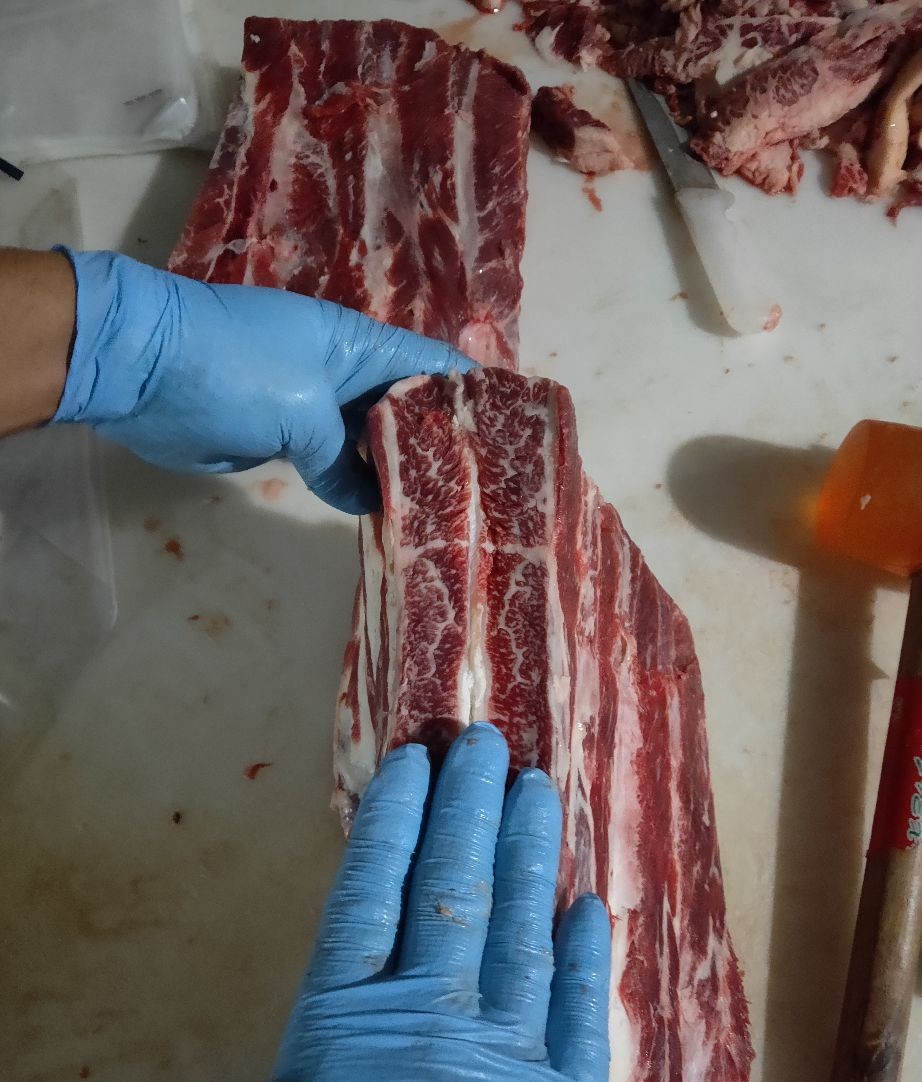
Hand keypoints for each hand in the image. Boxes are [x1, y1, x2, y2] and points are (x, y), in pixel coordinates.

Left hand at [52, 249, 472, 512]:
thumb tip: (370, 501)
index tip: (509, 438)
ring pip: (370, 442)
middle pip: (406, 410)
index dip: (472, 398)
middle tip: (481, 496)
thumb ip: (344, 458)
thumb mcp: (302, 410)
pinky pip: (334, 464)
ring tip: (444, 514)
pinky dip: (356, 488)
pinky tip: (383, 516)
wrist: (142, 370)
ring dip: (398, 474)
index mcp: (359, 346)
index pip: (433, 367)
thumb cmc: (232, 369)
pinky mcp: (285, 437)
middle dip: (440, 447)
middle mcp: (345, 374)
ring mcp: (314, 406)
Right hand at [213, 723, 612, 1081]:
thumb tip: (302, 1049)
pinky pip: (580, 1019)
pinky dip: (584, 962)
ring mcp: (508, 1065)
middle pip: (450, 893)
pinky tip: (589, 910)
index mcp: (339, 1033)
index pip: (367, 899)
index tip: (412, 765)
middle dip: (467, 813)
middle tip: (485, 741)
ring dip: (528, 859)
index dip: (392, 825)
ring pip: (518, 935)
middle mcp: (429, 1027)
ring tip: (537, 791)